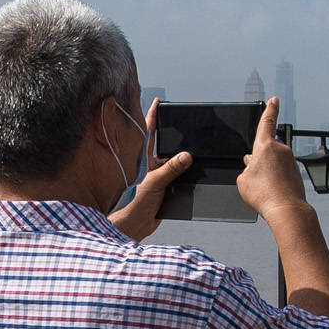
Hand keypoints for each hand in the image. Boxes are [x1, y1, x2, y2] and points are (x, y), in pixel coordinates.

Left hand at [107, 103, 191, 242]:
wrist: (134, 226)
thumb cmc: (134, 204)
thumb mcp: (154, 183)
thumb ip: (170, 169)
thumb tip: (186, 156)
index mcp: (143, 159)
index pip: (149, 133)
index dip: (153, 116)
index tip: (159, 102)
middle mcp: (149, 165)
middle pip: (165, 146)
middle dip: (175, 136)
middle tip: (187, 124)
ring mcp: (157, 176)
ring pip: (173, 161)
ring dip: (183, 158)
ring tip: (195, 149)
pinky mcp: (165, 188)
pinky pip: (178, 177)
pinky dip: (186, 174)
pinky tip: (194, 172)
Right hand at [238, 97, 309, 219]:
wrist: (286, 209)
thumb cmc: (263, 194)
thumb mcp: (243, 180)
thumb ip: (247, 168)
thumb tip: (252, 165)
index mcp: (265, 145)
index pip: (267, 121)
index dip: (270, 109)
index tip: (274, 99)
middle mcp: (281, 149)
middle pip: (266, 149)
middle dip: (259, 160)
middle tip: (256, 177)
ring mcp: (290, 160)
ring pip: (273, 161)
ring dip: (267, 171)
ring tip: (264, 188)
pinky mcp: (296, 172)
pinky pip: (281, 172)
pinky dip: (275, 179)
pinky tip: (272, 192)